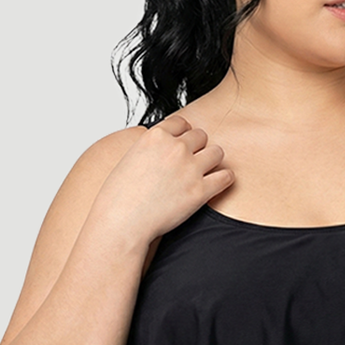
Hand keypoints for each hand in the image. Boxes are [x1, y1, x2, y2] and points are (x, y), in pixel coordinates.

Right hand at [96, 115, 234, 240]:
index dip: (184, 134)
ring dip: (213, 161)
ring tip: (205, 172)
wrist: (122, 221)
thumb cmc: (119, 197)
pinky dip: (224, 179)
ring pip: (217, 153)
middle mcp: (175, 148)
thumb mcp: (129, 158)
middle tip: (192, 163)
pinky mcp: (201, 190)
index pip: (181, 123)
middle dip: (198, 148)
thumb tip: (160, 150)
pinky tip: (217, 184)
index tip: (183, 144)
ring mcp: (190, 168)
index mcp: (155, 136)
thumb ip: (150, 149)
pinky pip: (226, 177)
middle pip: (201, 136)